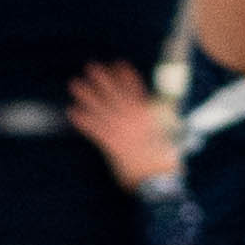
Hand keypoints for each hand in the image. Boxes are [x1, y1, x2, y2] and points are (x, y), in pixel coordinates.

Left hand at [65, 60, 176, 188]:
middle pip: (114, 94)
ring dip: (87, 96)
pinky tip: (72, 112)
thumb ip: (165, 117)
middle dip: (103, 80)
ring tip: (75, 84)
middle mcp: (133, 119)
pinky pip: (94, 129)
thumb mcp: (172, 133)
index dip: (126, 76)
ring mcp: (121, 131)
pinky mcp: (111, 145)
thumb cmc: (166, 159)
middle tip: (91, 67)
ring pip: (100, 109)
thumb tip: (160, 107)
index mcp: (149, 114)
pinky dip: (83, 120)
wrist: (159, 180)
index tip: (118, 64)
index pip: (136, 89)